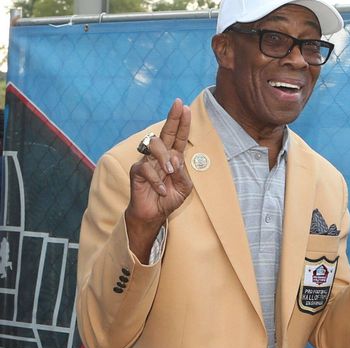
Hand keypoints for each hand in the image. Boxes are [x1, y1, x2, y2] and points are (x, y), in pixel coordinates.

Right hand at [125, 98, 192, 258]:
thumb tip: (174, 159)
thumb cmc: (169, 198)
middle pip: (166, 132)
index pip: (179, 137)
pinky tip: (160, 190)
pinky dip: (157, 181)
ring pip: (155, 146)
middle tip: (179, 105)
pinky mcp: (137, 171)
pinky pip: (147, 168)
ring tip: (170, 173)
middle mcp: (160, 156)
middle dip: (173, 118)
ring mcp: (148, 161)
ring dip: (165, 159)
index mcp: (173, 158)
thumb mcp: (184, 187)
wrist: (154, 214)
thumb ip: (183, 173)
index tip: (185, 107)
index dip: (182, 123)